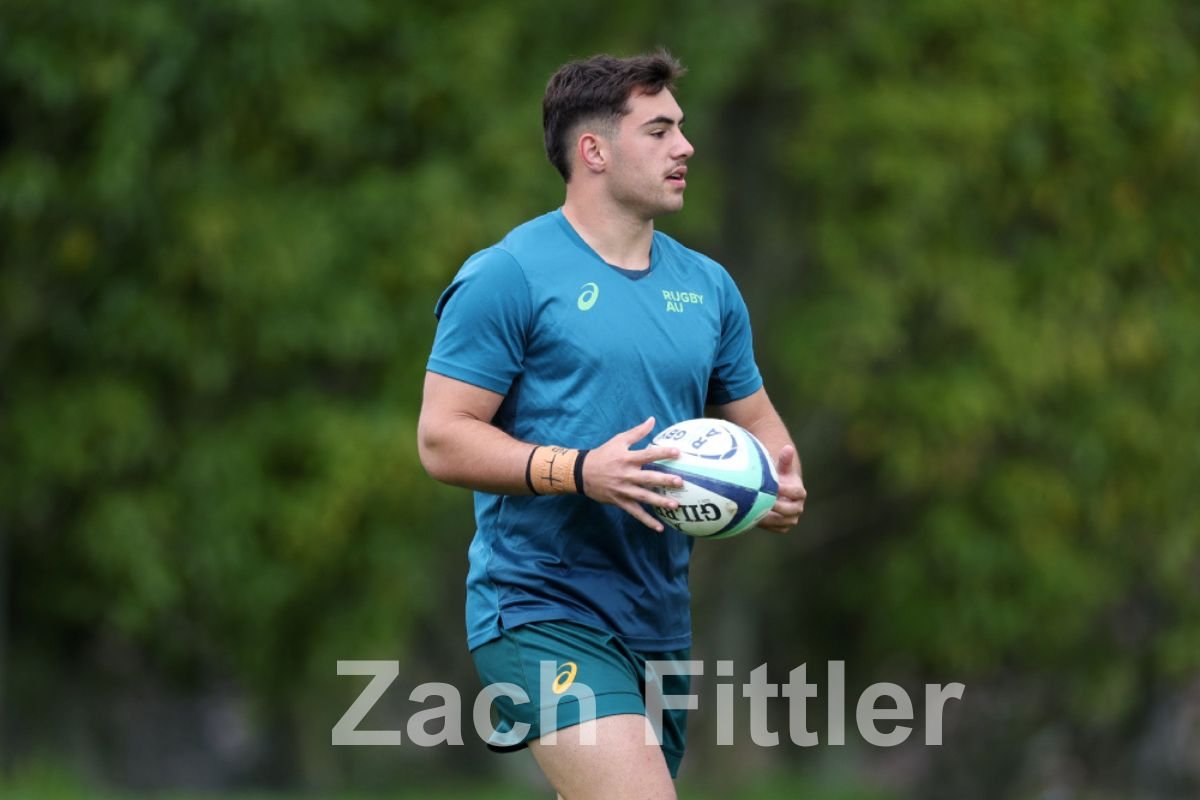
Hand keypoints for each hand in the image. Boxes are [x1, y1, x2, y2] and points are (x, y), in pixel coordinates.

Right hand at [582, 417, 684, 531]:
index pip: (648, 455)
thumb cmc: (603, 455)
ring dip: (659, 502)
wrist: (582, 473)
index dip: (662, 453)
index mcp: (627, 458)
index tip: (678, 452)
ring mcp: (623, 490)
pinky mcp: (620, 501)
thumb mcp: (618, 440)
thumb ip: (637, 432)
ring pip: (644, 497)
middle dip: (664, 481)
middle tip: (680, 482)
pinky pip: (636, 513)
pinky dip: (647, 521)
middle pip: (648, 478)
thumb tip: (653, 420)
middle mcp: (626, 475)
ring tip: (675, 505)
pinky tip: (659, 528)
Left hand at [758, 445, 805, 532]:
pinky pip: (777, 529)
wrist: (777, 492)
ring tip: (758, 513)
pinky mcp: (782, 526)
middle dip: (780, 507)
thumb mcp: (781, 468)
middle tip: (765, 502)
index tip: (775, 486)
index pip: (798, 493)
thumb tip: (788, 448)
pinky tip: (755, 519)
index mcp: (800, 493)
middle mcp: (798, 507)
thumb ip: (785, 460)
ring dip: (772, 519)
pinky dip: (768, 526)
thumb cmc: (779, 477)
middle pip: (793, 511)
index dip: (787, 490)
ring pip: (785, 522)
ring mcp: (791, 518)